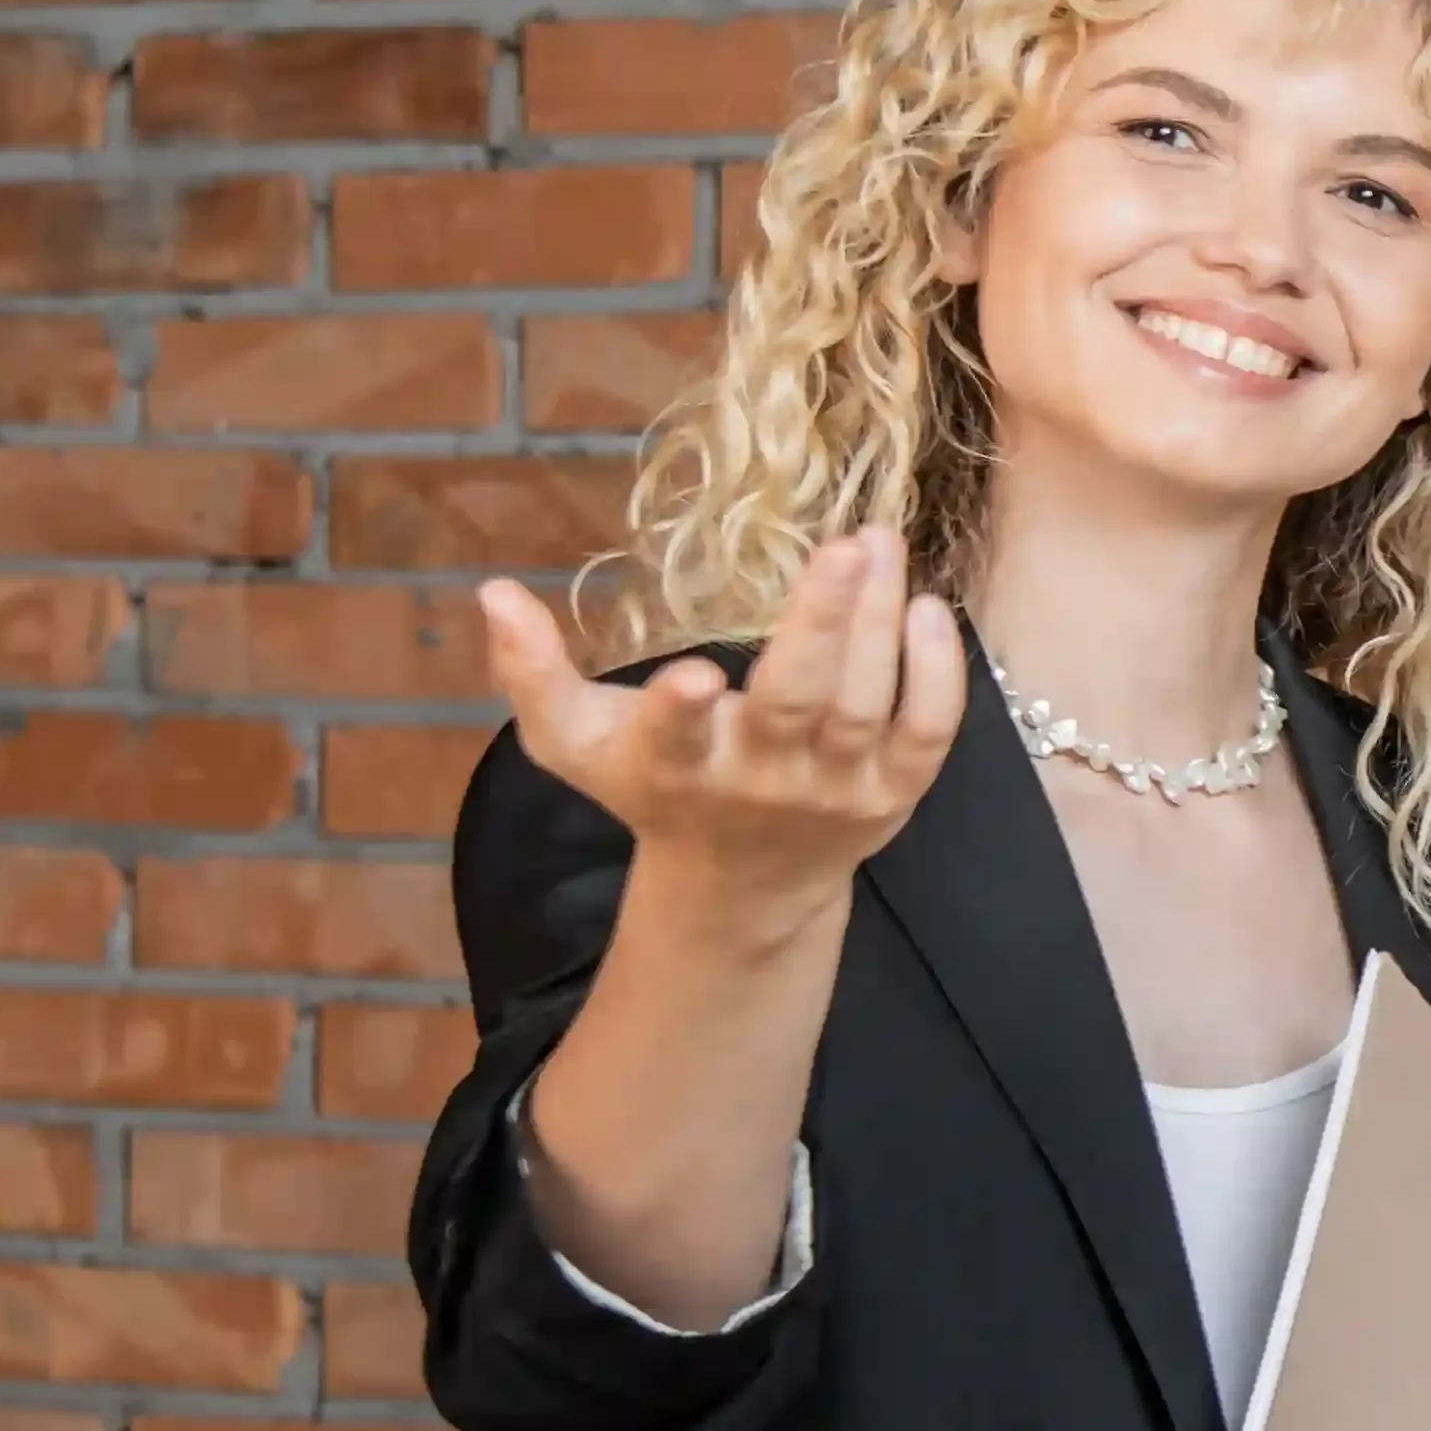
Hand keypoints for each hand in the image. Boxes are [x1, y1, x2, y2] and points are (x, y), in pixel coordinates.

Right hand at [478, 524, 959, 923]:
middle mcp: (760, 781)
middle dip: (821, 628)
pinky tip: (928, 609)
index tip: (690, 671)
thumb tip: (493, 591)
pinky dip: (937, 675)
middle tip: (846, 545)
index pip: (674, 741)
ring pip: (867, 706)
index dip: (678, 712)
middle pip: (797, 706)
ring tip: (880, 544)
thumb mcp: (577, 743)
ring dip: (879, 624)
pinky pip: (928, 734)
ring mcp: (834, 790)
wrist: (743, 887)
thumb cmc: (654, 789)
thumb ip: (532, 673)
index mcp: (676, 767)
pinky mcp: (894, 793)